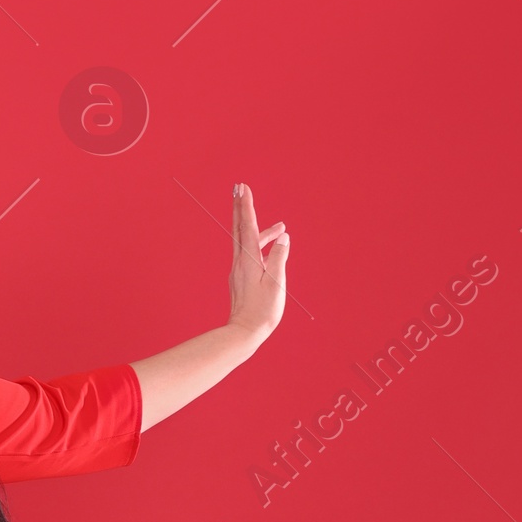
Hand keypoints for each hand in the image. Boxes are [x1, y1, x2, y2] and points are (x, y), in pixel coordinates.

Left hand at [228, 182, 287, 344]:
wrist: (244, 333)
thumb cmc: (262, 311)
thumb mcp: (276, 282)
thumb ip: (279, 257)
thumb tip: (283, 238)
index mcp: (249, 259)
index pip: (248, 226)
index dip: (246, 205)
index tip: (242, 188)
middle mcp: (240, 262)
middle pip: (240, 228)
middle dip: (241, 207)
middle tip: (239, 188)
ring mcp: (239, 271)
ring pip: (247, 242)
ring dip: (260, 230)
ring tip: (280, 227)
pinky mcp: (240, 280)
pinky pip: (249, 255)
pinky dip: (259, 246)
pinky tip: (270, 251)